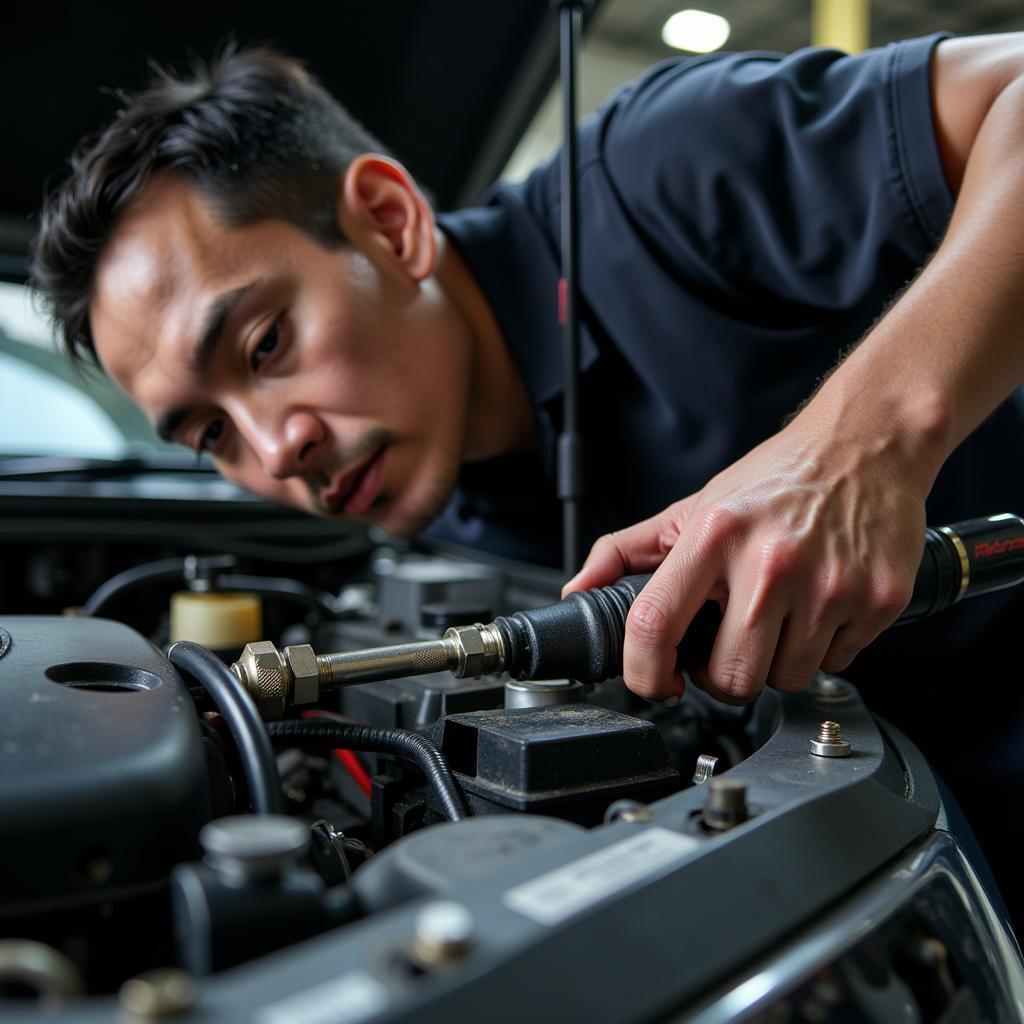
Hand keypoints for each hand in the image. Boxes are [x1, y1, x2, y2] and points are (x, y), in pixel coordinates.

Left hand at [563, 405, 934, 703]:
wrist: (865, 446)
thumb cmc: (775, 480)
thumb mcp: (692, 508)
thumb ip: (626, 551)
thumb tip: (578, 591)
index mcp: (714, 536)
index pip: (655, 625)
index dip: (646, 673)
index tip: (657, 683)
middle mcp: (771, 562)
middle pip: (730, 678)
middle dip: (721, 678)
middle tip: (728, 648)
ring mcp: (829, 585)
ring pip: (786, 681)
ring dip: (774, 665)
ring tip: (777, 620)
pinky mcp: (877, 600)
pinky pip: (835, 665)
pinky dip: (822, 650)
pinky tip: (817, 610)